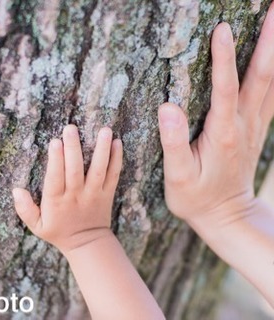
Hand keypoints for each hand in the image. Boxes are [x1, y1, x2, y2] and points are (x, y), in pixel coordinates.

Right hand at [12, 124, 122, 255]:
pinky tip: (118, 142)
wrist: (88, 244)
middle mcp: (76, 196)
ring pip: (98, 170)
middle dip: (73, 148)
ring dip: (102, 150)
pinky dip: (116, 159)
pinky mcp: (108, 193)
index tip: (55, 142)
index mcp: (57, 202)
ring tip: (104, 130)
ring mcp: (94, 194)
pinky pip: (113, 175)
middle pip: (75, 170)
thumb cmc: (59, 232)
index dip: (55, 160)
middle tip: (71, 128)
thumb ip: (25, 209)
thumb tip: (16, 190)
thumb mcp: (37, 226)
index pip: (55, 178)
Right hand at [158, 4, 273, 228]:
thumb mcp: (178, 177)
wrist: (226, 216)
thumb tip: (168, 107)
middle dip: (269, 41)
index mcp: (222, 134)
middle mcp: (244, 126)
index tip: (222, 28)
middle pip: (261, 77)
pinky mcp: (255, 131)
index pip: (225, 89)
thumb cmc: (197, 199)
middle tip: (273, 9)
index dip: (223, 59)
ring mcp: (253, 128)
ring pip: (271, 84)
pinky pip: (271, 97)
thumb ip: (173, 143)